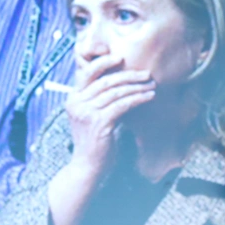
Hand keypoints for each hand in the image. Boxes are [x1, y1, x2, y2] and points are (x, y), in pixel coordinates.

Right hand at [65, 55, 155, 171]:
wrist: (87, 166)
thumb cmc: (93, 142)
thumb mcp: (90, 116)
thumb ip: (97, 99)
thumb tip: (119, 82)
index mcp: (73, 98)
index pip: (87, 73)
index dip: (104, 62)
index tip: (121, 57)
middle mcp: (77, 103)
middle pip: (105, 81)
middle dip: (128, 75)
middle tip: (146, 74)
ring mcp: (87, 112)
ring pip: (116, 91)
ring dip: (137, 87)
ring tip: (152, 86)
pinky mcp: (99, 122)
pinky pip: (122, 104)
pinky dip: (138, 99)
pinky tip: (149, 97)